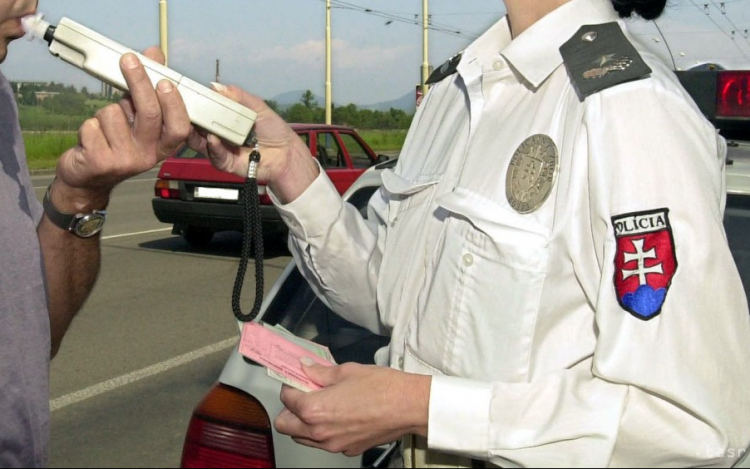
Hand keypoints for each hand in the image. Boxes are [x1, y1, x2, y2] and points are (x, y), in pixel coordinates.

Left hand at [52, 47, 189, 210]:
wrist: (88, 179)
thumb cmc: (114, 144)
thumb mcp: (136, 120)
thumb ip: (148, 88)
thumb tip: (155, 55)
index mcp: (161, 145)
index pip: (179, 126)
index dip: (174, 104)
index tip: (164, 81)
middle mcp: (147, 155)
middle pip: (149, 114)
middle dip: (139, 82)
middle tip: (129, 60)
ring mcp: (124, 160)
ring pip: (113, 114)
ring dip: (103, 114)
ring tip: (104, 127)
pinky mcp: (100, 162)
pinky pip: (91, 126)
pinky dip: (87, 126)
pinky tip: (91, 139)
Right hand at [187, 85, 318, 203]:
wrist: (287, 153)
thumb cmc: (274, 130)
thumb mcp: (256, 107)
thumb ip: (238, 97)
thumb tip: (215, 86)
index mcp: (224, 120)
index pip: (204, 111)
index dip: (193, 105)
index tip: (184, 95)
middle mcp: (219, 134)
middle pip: (197, 127)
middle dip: (188, 119)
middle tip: (180, 109)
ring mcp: (221, 149)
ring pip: (201, 142)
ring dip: (195, 133)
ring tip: (193, 124)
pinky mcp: (226, 163)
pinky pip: (216, 156)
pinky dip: (213, 147)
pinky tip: (213, 138)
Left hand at [275, 362, 430, 456]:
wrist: (409, 406)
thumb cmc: (381, 387)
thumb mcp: (346, 371)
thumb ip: (320, 372)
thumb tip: (305, 368)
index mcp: (314, 410)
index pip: (286, 399)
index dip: (290, 386)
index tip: (298, 379)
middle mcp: (319, 432)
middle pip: (284, 425)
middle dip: (290, 409)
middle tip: (304, 394)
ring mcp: (334, 444)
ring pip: (303, 438)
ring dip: (304, 423)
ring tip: (322, 405)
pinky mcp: (348, 449)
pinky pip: (325, 443)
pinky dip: (324, 432)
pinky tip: (340, 416)